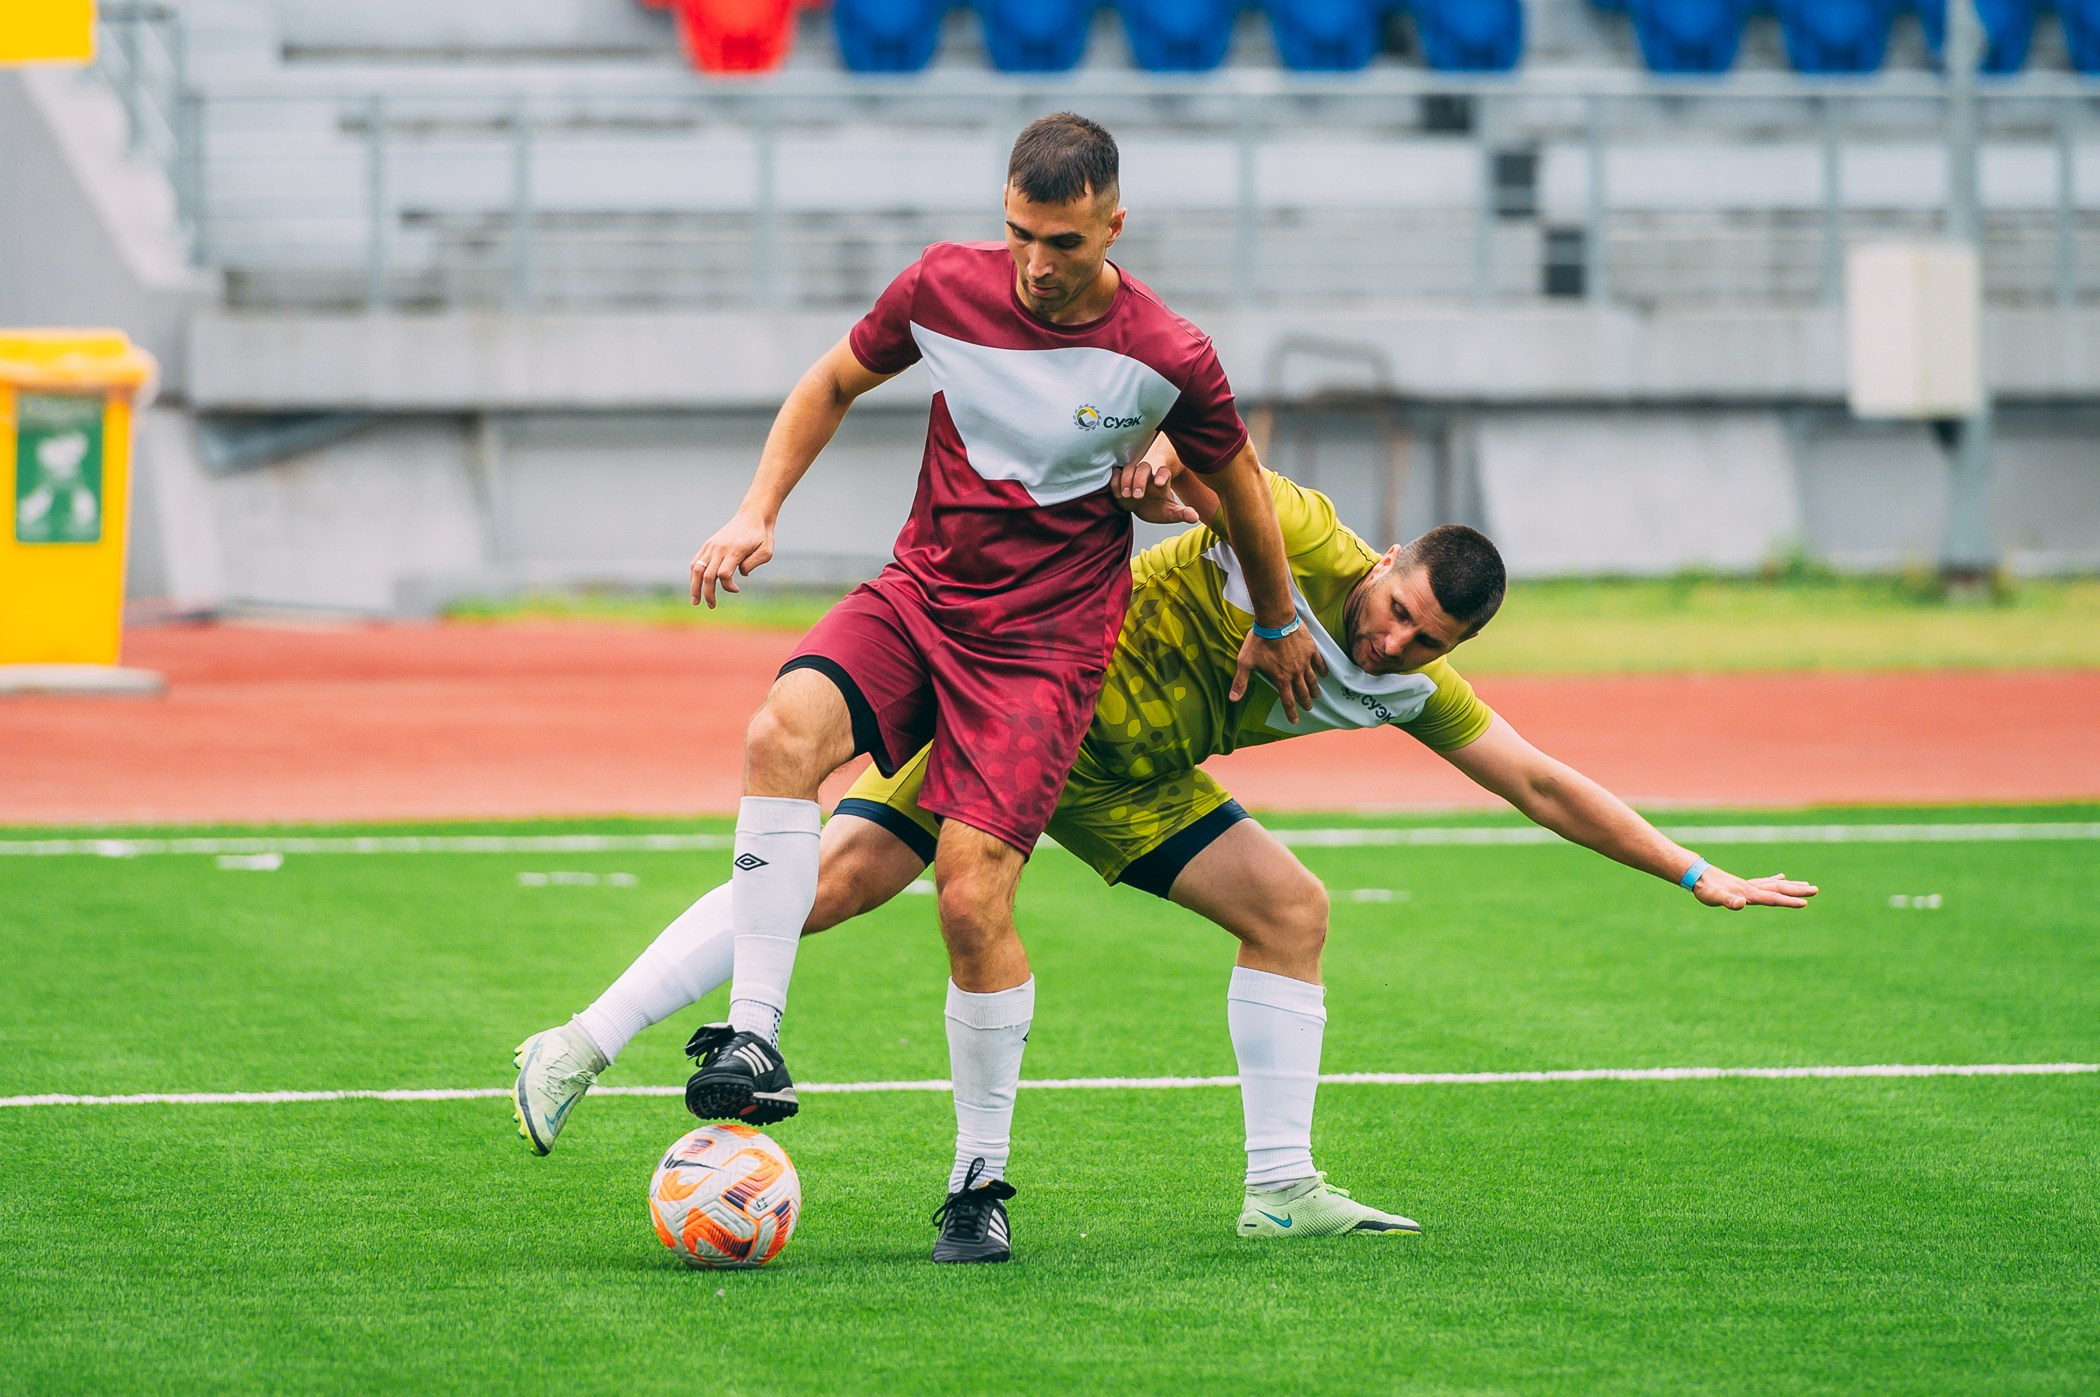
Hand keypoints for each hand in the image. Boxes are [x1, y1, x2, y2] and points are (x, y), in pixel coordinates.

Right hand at [689, 510, 773, 607]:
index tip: (737, 589)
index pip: (723, 574)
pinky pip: (695, 561)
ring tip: (695, 601)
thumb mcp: (766, 551)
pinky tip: (695, 585)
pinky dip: (694, 575)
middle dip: (708, 593)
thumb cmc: (761, 536)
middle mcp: (719, 549)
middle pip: (707, 575)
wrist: (752, 516)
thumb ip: (752, 564)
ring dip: (694, 587)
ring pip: (696, 569)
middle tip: (711, 606)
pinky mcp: (708, 544)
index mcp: (734, 551)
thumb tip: (740, 574)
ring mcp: (711, 546)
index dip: (728, 586)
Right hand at [1110, 458, 1198, 525]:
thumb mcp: (1169, 512)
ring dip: (1126, 480)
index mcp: (1161, 480)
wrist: (1139, 506)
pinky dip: (1115, 481)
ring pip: (1129, 467)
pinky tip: (1118, 494)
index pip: (1163, 471)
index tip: (1158, 484)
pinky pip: (1116, 472)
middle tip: (1137, 496)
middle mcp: (1147, 474)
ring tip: (1126, 495)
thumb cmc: (1156, 508)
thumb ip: (1182, 513)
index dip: (1161, 475)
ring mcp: (1133, 474)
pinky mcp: (1120, 477)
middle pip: (1144, 467)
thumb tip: (1195, 517)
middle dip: (1140, 479)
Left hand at [1231, 624, 1325, 724]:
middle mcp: (1295, 672)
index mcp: (1281, 678)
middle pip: (1302, 691)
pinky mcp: (1310, 649)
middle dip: (1305, 702)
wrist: (1276, 620)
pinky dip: (1322, 670)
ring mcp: (1304, 661)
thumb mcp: (1246, 662)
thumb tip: (1232, 699)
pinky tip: (1324, 674)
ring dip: (1314, 689)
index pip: (1287, 700)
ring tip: (1316, 695)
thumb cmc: (1259, 641)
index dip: (1291, 712)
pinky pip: (1319, 662)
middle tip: (1308, 708)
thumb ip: (1241, 682)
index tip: (1294, 721)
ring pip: (1312, 679)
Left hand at [1692, 868, 1818, 910]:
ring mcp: (1749, 885)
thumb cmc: (1705, 889)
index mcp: (1749, 893)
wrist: (1696, 874)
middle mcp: (1752, 888)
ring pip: (1775, 884)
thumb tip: (1740, 903)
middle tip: (1816, 890)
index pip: (1773, 898)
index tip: (1805, 903)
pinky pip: (1764, 882)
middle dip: (1797, 891)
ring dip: (1791, 885)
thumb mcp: (1714, 897)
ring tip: (1807, 885)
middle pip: (1779, 889)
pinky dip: (1775, 880)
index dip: (1788, 901)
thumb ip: (1728, 901)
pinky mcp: (1744, 884)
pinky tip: (1782, 876)